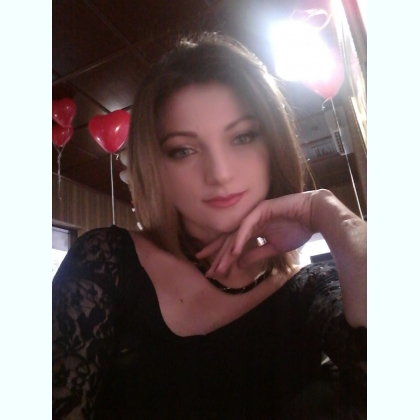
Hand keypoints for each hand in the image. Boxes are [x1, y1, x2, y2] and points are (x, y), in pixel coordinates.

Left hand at [196, 191, 318, 276]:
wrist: (314, 215)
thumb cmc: (298, 229)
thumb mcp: (274, 248)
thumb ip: (256, 254)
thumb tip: (239, 264)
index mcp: (253, 229)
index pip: (233, 244)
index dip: (222, 257)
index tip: (212, 271)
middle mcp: (250, 221)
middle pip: (229, 240)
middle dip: (218, 257)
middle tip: (208, 272)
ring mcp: (254, 214)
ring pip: (235, 235)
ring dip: (227, 252)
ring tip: (219, 267)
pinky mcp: (261, 209)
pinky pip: (247, 226)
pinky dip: (240, 239)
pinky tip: (234, 252)